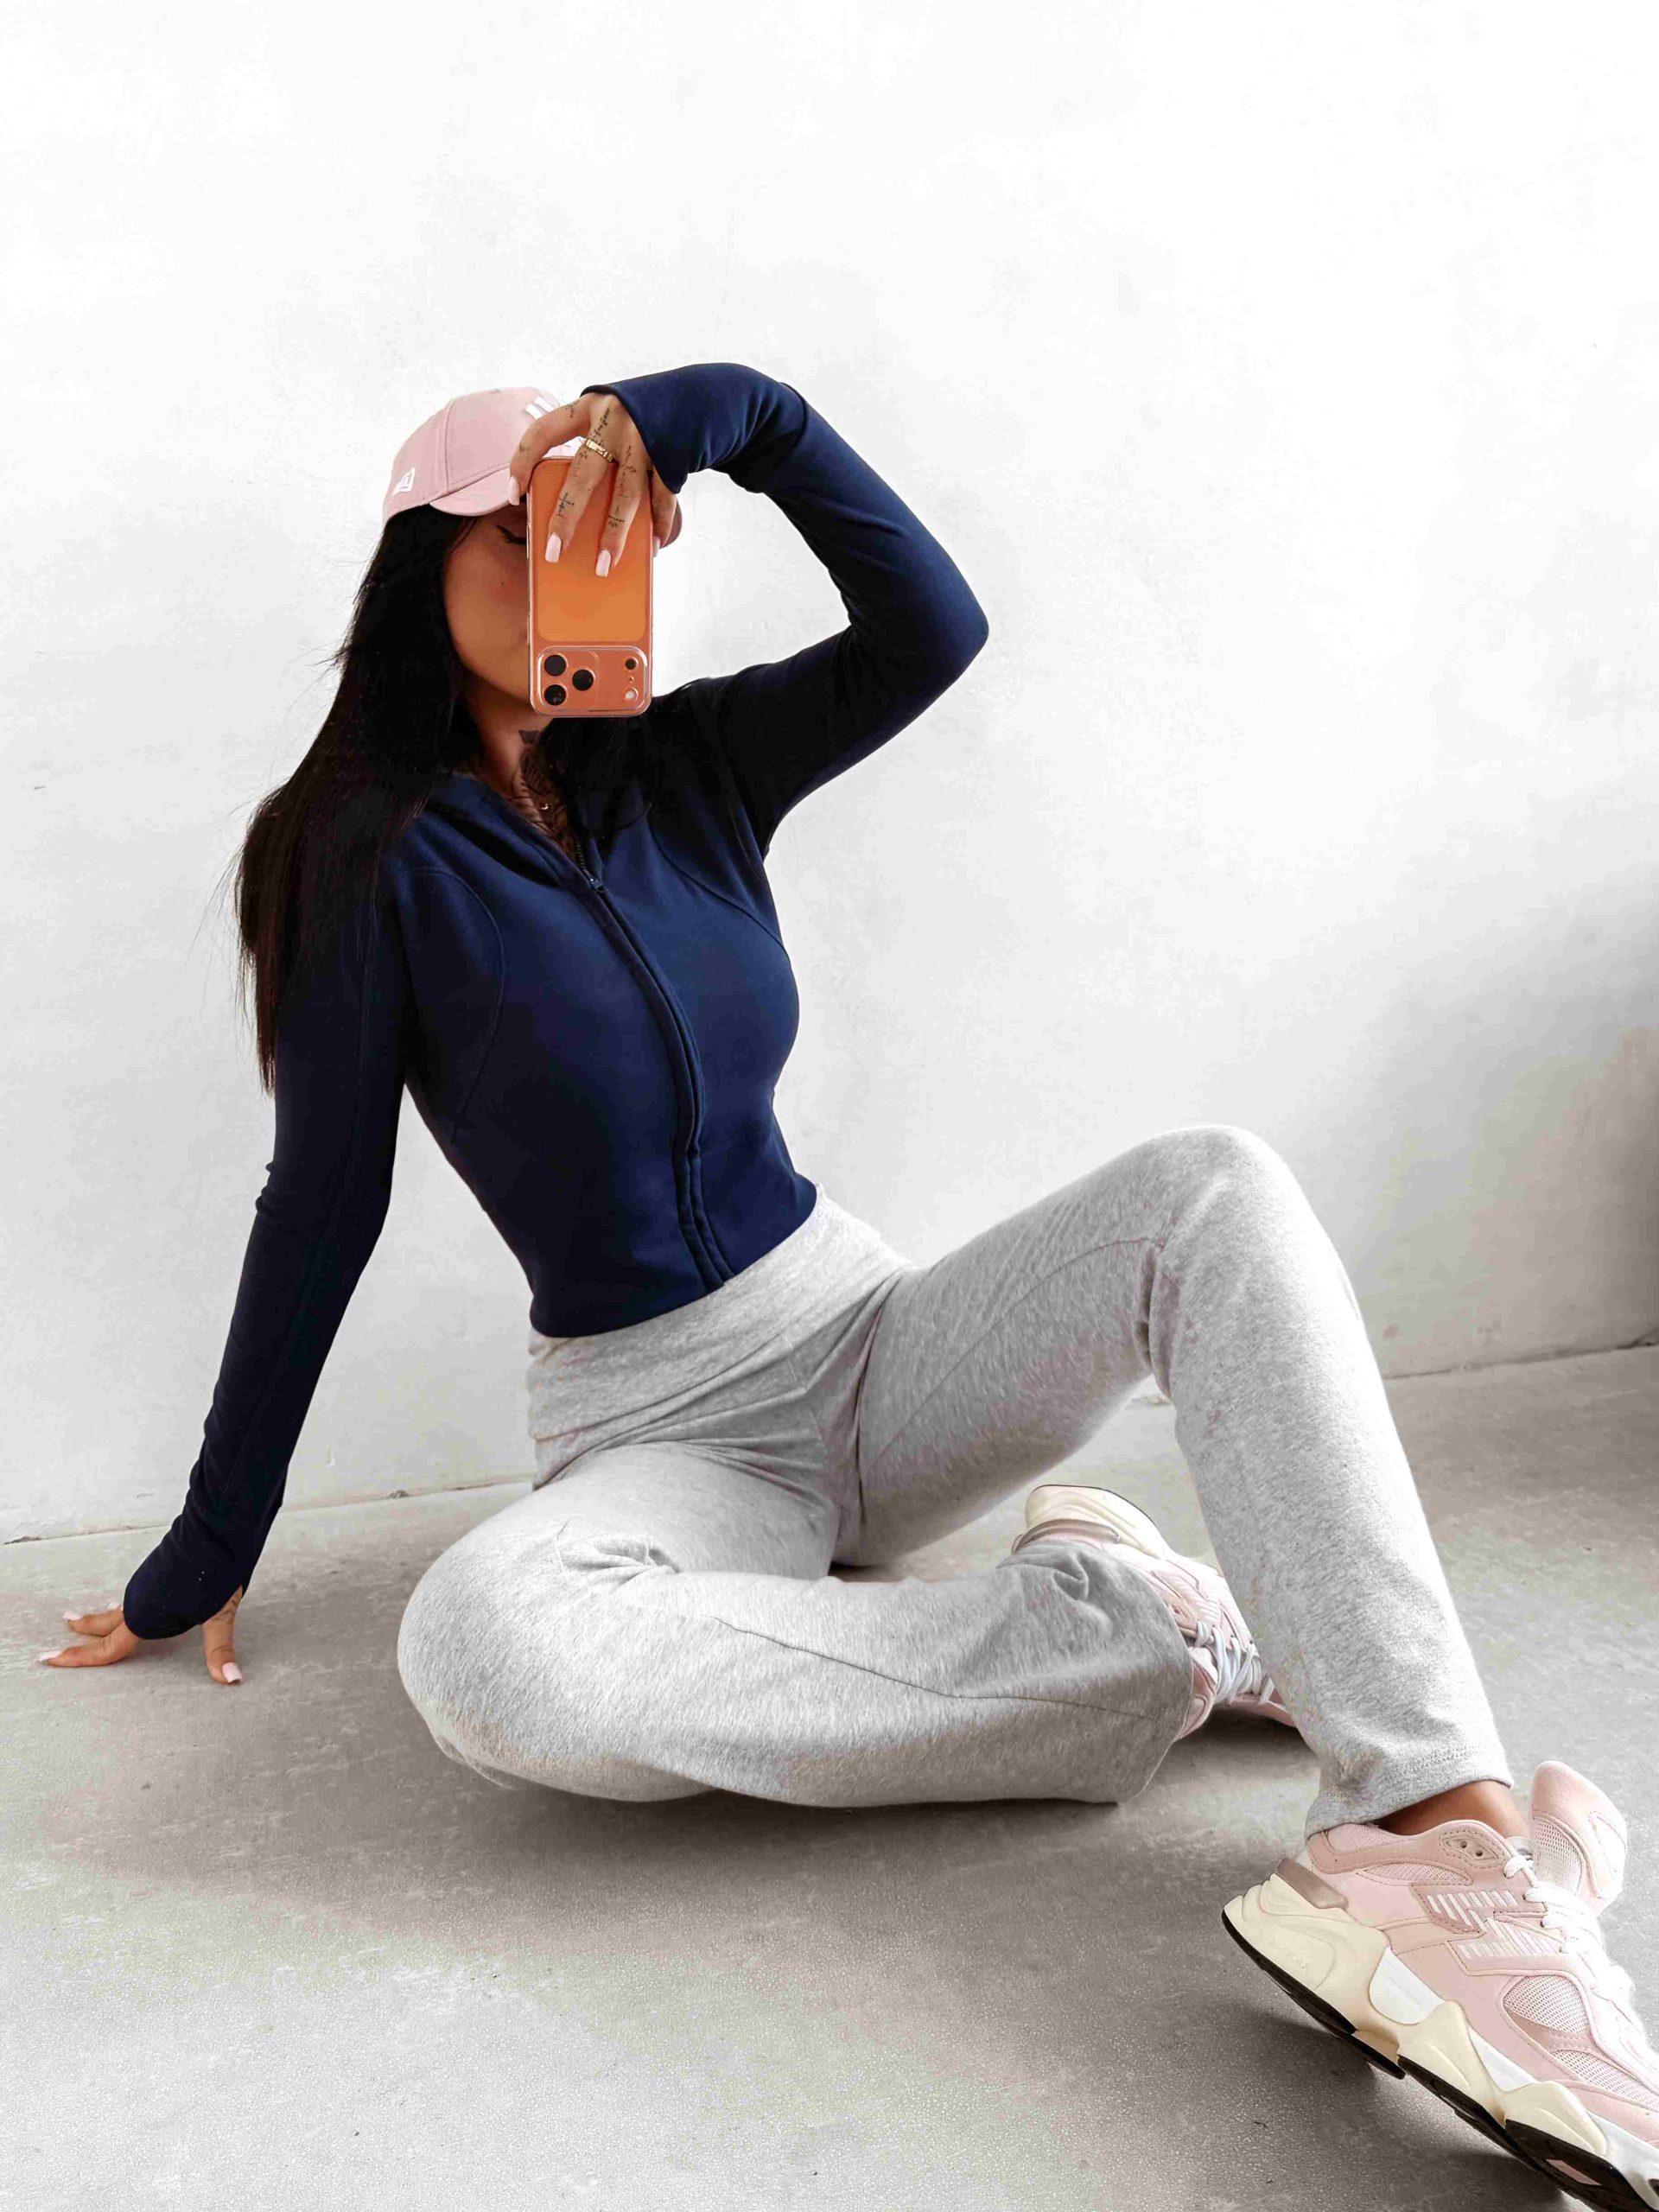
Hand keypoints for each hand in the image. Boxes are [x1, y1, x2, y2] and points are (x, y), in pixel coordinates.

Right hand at [41, 1585, 246, 1684]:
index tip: (50, 1659)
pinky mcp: (158, 1569)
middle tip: (58, 1641)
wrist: (217, 1524)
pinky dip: (122, 1604)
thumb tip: (232, 1681)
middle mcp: (141, 1600)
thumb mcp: (220, 1615)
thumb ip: (219, 1650)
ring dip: (101, 1618)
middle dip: (83, 1635)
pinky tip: (127, 1601)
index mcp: (146, 1617)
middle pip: (105, 1624)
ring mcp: (148, 1582)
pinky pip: (133, 1594)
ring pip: (119, 1608)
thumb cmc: (218, 1570)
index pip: (108, 1648)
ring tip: (85, 1622)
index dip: (79, 1658)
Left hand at [504, 389, 683, 571]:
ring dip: (614, 534)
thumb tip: (577, 510)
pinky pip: (662, 498)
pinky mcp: (673, 456)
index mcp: (587, 408)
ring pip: (625, 495)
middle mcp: (614, 421)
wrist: (693, 397)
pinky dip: (658, 524)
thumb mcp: (607, 418)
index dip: (523, 462)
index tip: (512, 495)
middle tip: (554, 552)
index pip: (543, 432)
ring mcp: (645, 440)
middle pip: (584, 475)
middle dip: (567, 517)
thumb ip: (591, 448)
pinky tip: (651, 546)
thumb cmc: (636, 419)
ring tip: (603, 565)